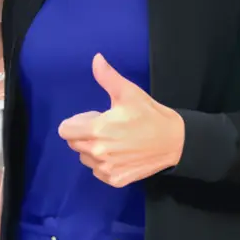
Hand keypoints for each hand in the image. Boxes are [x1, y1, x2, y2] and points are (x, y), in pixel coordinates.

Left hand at [58, 53, 184, 187]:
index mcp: (96, 130)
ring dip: (93, 150)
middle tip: (106, 128)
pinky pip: (99, 172)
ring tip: (114, 141)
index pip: (65, 130)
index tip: (93, 118)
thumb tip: (96, 58)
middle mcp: (98, 152)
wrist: (174, 142)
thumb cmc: (149, 115)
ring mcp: (107, 169)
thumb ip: (107, 77)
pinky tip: (120, 155)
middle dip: (84, 134)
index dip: (76, 122)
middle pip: (73, 144)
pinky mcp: (116, 180)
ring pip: (85, 158)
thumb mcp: (128, 93)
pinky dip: (105, 164)